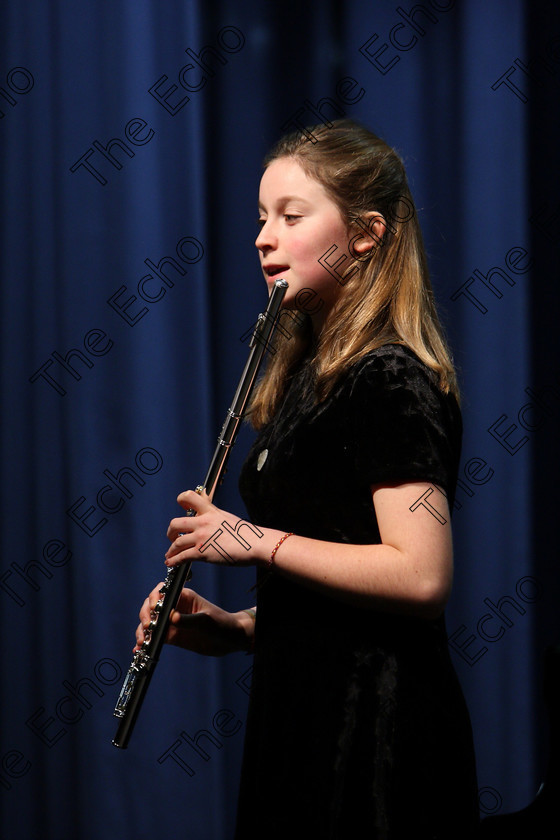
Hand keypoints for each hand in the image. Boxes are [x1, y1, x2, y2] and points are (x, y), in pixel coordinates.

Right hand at [134, 585, 254, 655]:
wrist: (229, 640)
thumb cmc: (221, 623)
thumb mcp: (206, 620)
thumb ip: (189, 620)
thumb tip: (171, 617)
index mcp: (183, 596)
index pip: (162, 591)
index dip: (154, 597)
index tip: (154, 608)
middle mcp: (174, 607)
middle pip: (151, 606)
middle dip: (145, 614)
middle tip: (148, 626)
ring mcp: (171, 622)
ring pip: (150, 622)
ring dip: (142, 630)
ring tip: (142, 641)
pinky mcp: (171, 636)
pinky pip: (154, 637)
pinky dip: (145, 641)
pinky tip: (138, 649)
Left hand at [165, 489, 266, 567]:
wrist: (255, 544)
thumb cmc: (246, 533)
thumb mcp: (227, 517)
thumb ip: (214, 515)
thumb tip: (209, 514)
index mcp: (210, 511)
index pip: (189, 497)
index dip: (182, 501)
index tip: (181, 507)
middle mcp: (203, 522)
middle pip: (175, 522)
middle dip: (170, 531)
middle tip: (173, 537)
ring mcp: (201, 537)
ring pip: (176, 542)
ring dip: (171, 550)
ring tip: (170, 554)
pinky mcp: (202, 552)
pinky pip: (182, 556)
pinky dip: (174, 560)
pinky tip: (171, 562)